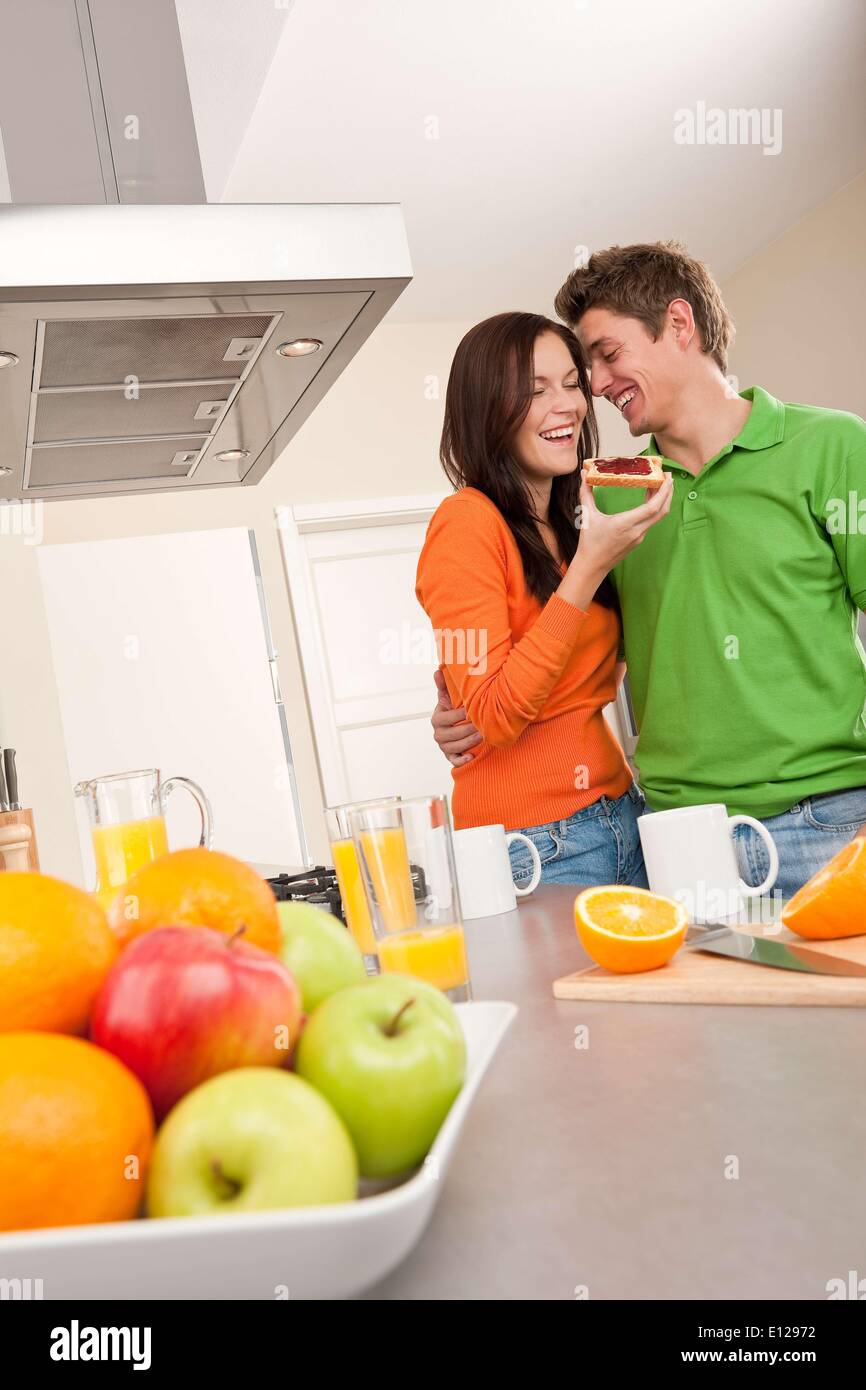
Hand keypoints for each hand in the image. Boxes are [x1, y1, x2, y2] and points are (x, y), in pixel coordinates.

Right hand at [431, 669, 481, 766]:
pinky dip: (462, 760)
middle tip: (483, 724)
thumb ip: (444, 686)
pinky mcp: (450, 756)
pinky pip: (454, 761)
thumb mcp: (448, 698)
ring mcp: (444, 746)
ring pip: (456, 747)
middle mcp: (438, 733)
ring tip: (484, 736)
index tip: (473, 709)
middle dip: (469, 729)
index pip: (448, 718)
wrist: (455, 727)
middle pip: (453, 734)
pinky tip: (472, 756)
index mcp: (437, 718)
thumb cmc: (453, 710)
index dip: (460, 715)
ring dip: (470, 742)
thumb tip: (437, 670)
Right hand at [559, 471, 673, 608]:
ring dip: (661, 500)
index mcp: (626, 524)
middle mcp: (636, 531)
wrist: (592, 566)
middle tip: (668, 476)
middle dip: (668, 492)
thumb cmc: (589, 542)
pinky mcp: (638, 539)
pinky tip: (649, 498)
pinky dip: (654, 508)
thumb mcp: (587, 516)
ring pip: (657, 516)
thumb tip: (583, 474)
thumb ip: (586, 493)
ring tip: (659, 484)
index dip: (664, 492)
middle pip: (661, 510)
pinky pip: (650, 521)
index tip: (667, 478)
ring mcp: (639, 536)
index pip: (653, 507)